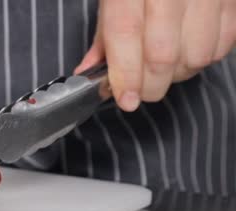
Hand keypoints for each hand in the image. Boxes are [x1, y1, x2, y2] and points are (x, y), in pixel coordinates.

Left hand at [74, 0, 235, 111]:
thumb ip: (103, 36)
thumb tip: (89, 73)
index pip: (126, 33)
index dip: (126, 74)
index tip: (126, 100)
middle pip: (162, 54)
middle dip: (150, 85)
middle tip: (141, 91)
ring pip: (196, 57)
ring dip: (178, 74)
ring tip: (165, 65)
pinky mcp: (233, 0)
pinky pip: (222, 46)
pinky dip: (203, 58)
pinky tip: (188, 48)